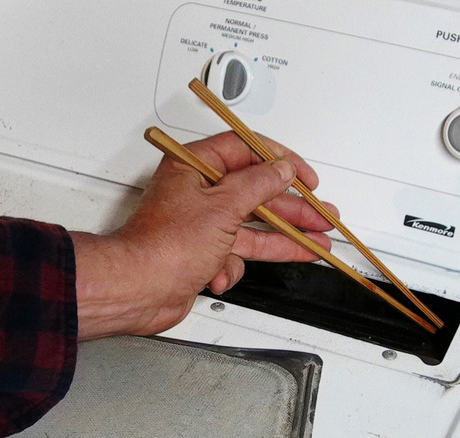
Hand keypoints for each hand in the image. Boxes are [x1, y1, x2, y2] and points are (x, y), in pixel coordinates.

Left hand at [72, 132, 337, 340]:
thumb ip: (259, 184)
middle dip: (292, 208)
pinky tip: (222, 273)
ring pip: (252, 227)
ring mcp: (201, 224)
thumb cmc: (163, 247)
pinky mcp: (202, 253)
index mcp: (196, 167)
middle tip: (322, 215)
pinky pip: (233, 256)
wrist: (137, 291)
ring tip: (317, 242)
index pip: (248, 151)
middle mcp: (198, 192)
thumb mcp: (223, 206)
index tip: (306, 177)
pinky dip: (232, 268)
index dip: (281, 162)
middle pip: (257, 193)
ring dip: (283, 238)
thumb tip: (281, 168)